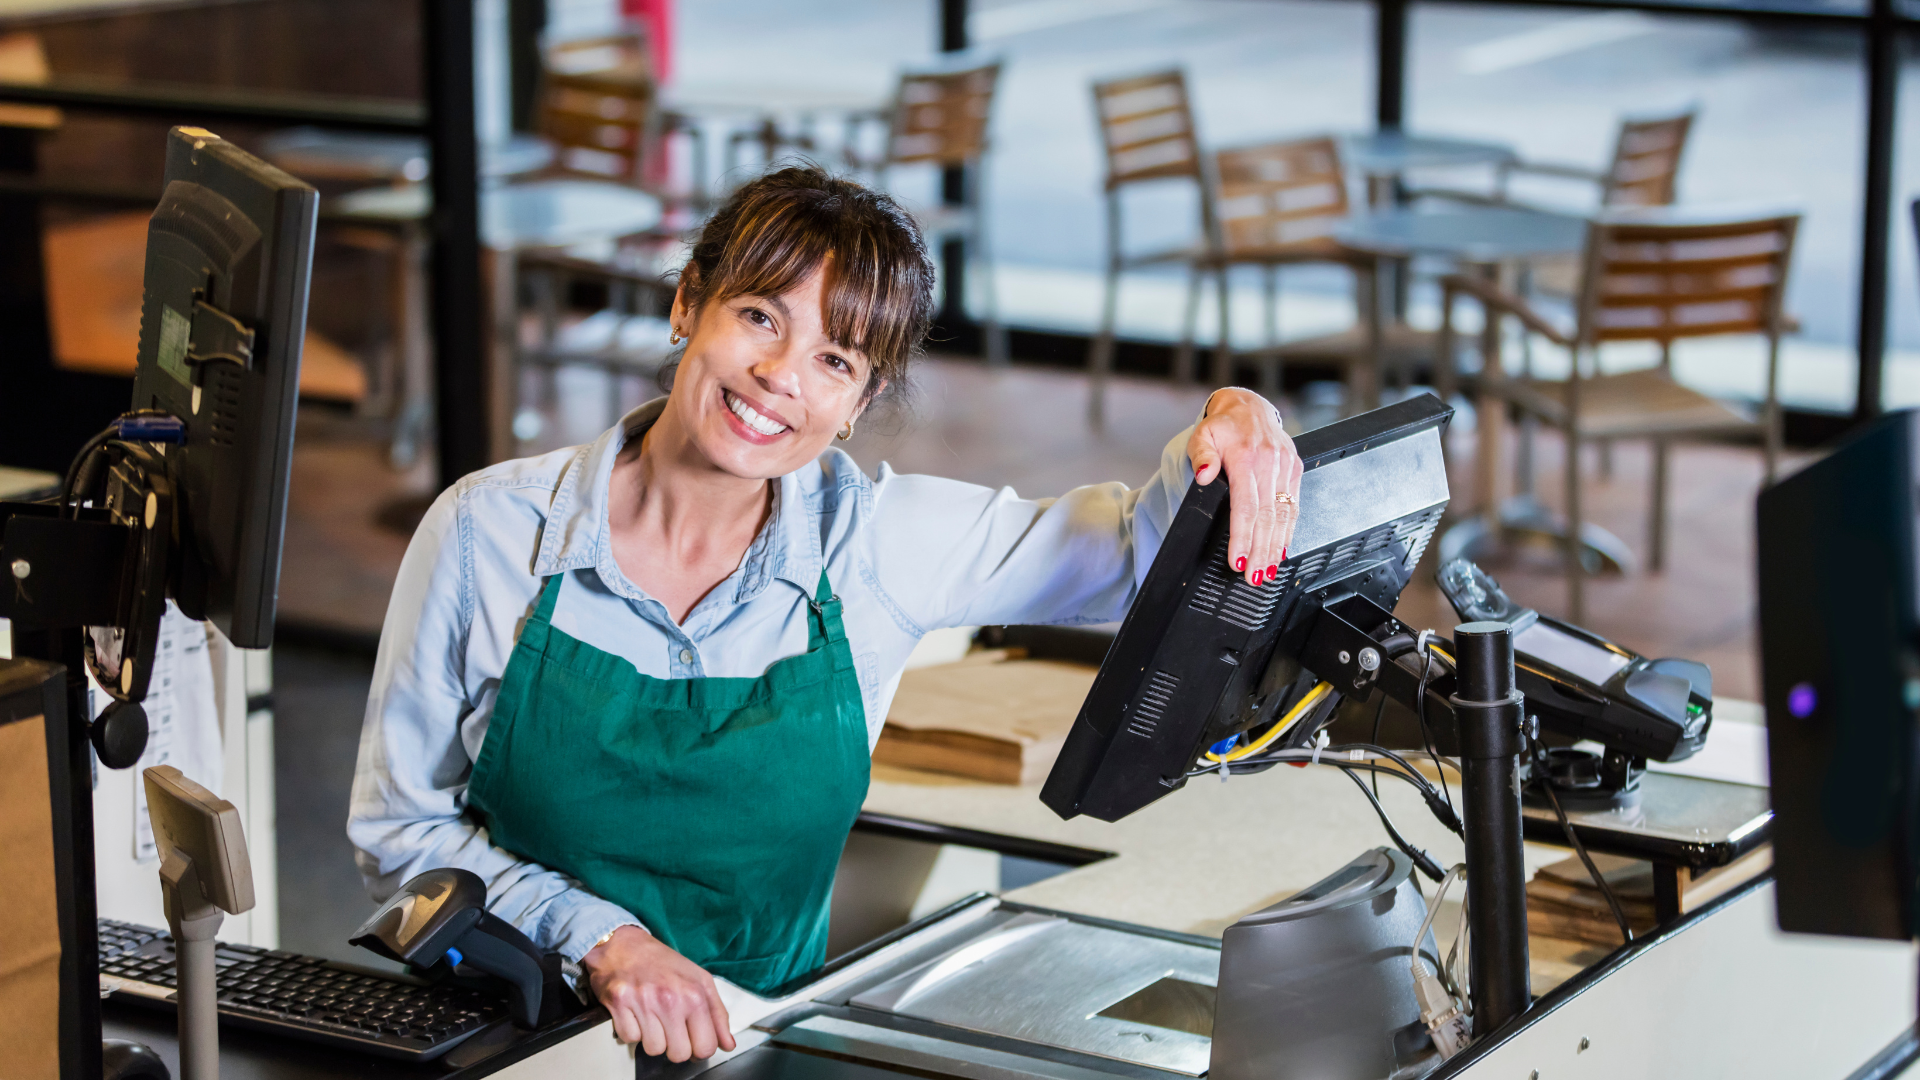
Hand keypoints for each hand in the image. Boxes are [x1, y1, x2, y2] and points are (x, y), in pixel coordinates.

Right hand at [582, 926, 735, 1060]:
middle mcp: (670, 999)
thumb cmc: (662, 962)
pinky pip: (629, 1038)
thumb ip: (717, 1014)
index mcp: (695, 994)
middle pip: (679, 1054)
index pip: (706, 1047)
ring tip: (652, 1018)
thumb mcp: (700, 981)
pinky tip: (636, 1014)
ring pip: (653, 1049)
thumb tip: (728, 1044)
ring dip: (652, 1039)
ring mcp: (644, 1002)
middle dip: (676, 1047)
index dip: (700, 1050)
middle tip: (671, 1029)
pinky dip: (632, 1030)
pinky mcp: (619, 1003)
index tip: (694, 1041)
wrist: (624, 944)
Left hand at [1187, 388, 1302, 586]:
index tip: (1237, 560)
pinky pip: (1294, 505)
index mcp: (1246, 456)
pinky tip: (1281, 549)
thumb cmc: (1222, 426)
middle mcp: (1270, 462)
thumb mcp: (1201, 435)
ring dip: (1276, 546)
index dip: (1243, 537)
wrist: (1249, 406)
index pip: (1246, 506)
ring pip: (1284, 514)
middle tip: (1254, 576)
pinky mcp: (1296, 469)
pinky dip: (1289, 530)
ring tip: (1267, 570)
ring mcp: (1286, 466)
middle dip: (1261, 551)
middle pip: (1268, 517)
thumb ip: (1200, 456)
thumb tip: (1203, 475)